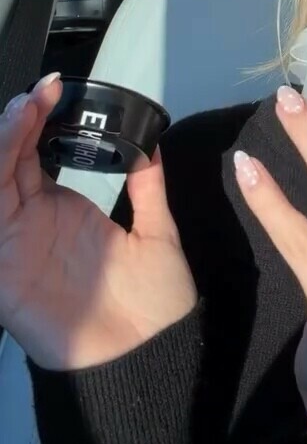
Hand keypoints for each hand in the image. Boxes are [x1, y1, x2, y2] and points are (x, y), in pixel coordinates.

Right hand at [0, 75, 196, 370]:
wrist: (150, 356)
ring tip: (24, 111)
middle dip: (18, 122)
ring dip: (4, 144)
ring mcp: (13, 244)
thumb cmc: (153, 303)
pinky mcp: (2, 272)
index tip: (55, 87)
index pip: (34, 152)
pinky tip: (4, 155)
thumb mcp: (154, 230)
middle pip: (7, 161)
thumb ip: (148, 186)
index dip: (38, 118)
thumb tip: (151, 143)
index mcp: (61, 209)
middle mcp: (30, 222)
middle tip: (38, 93)